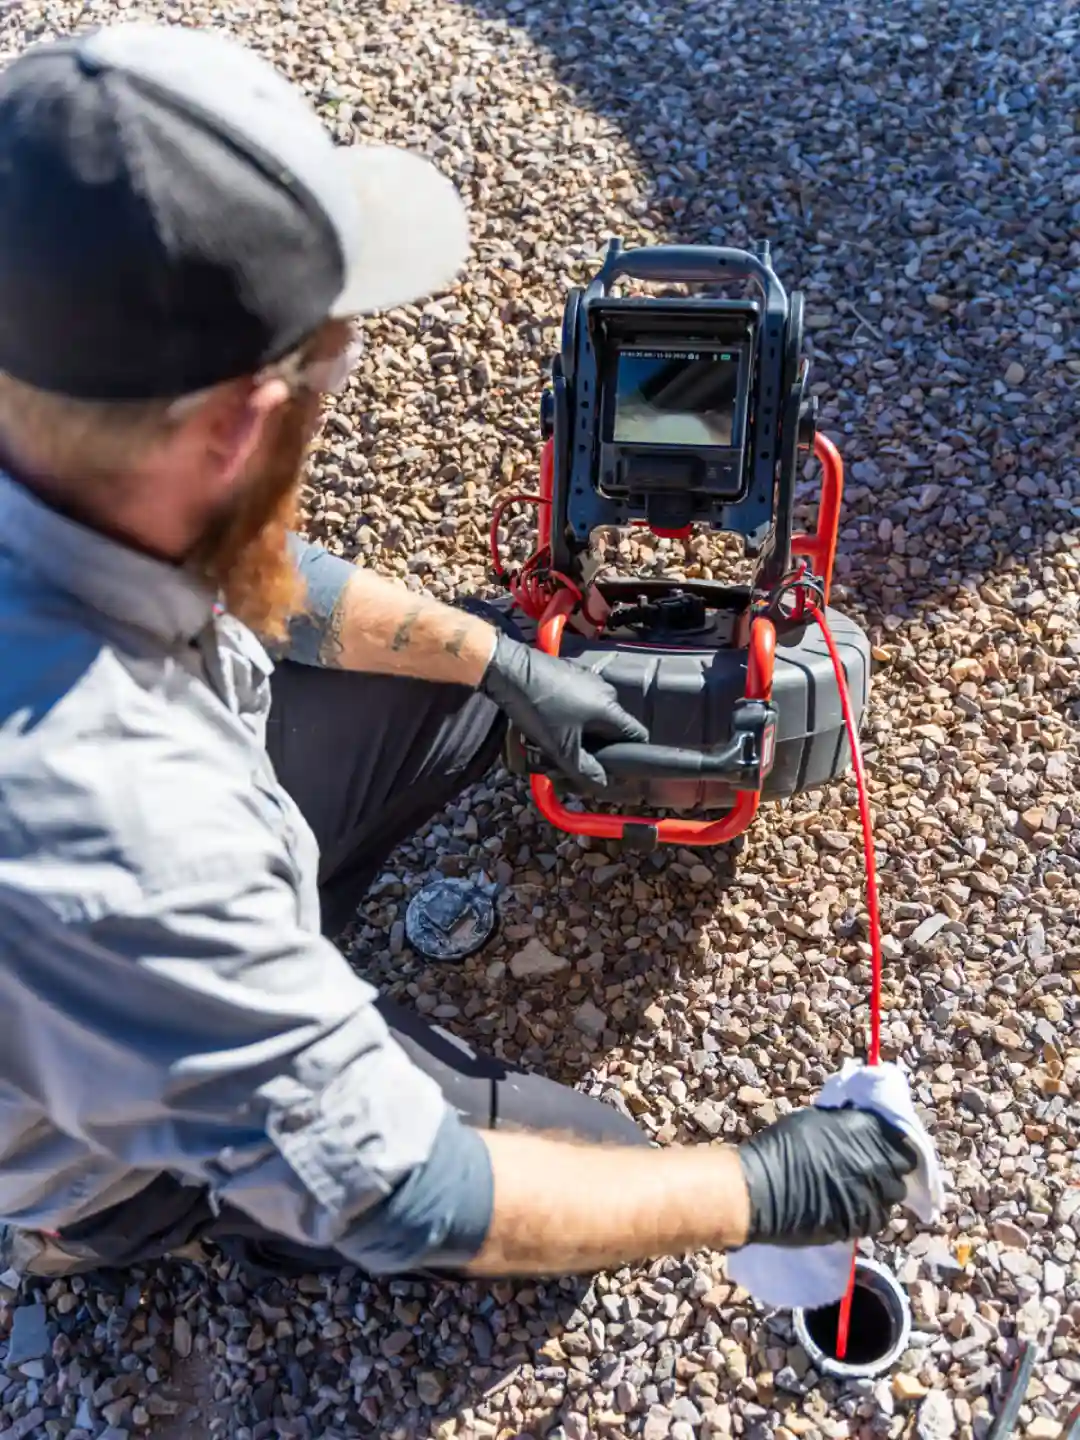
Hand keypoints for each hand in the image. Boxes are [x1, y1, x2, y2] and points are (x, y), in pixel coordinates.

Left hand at [480, 632, 647, 787]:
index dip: (630, 756)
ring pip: (592, 718)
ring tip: (551, 749)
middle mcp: (606, 691)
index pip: (637, 735)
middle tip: (569, 766)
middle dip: (593, 751)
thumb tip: (603, 784)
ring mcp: (589, 680)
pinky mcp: (572, 675)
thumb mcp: (561, 748)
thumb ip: (585, 770)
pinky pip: (579, 703)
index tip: (614, 769)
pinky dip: (569, 719)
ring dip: (577, 737)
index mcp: (611, 709)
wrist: (510, 672)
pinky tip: (547, 726)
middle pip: (610, 730)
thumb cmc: (539, 710)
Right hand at [737, 1105, 918, 1247]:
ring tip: (860, 1188)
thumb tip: (857, 1122)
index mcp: (867, 1129)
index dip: (893, 1141)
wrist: (763, 1190)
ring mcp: (874, 1195)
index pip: (901, 1136)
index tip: (882, 1144)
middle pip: (902, 1166)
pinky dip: (869, 1211)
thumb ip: (846, 1122)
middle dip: (890, 1165)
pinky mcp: (864, 1223)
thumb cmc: (782, 1147)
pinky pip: (878, 1217)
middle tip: (872, 1166)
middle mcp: (878, 1161)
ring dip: (881, 1190)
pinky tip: (850, 1206)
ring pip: (893, 1193)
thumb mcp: (815, 1119)